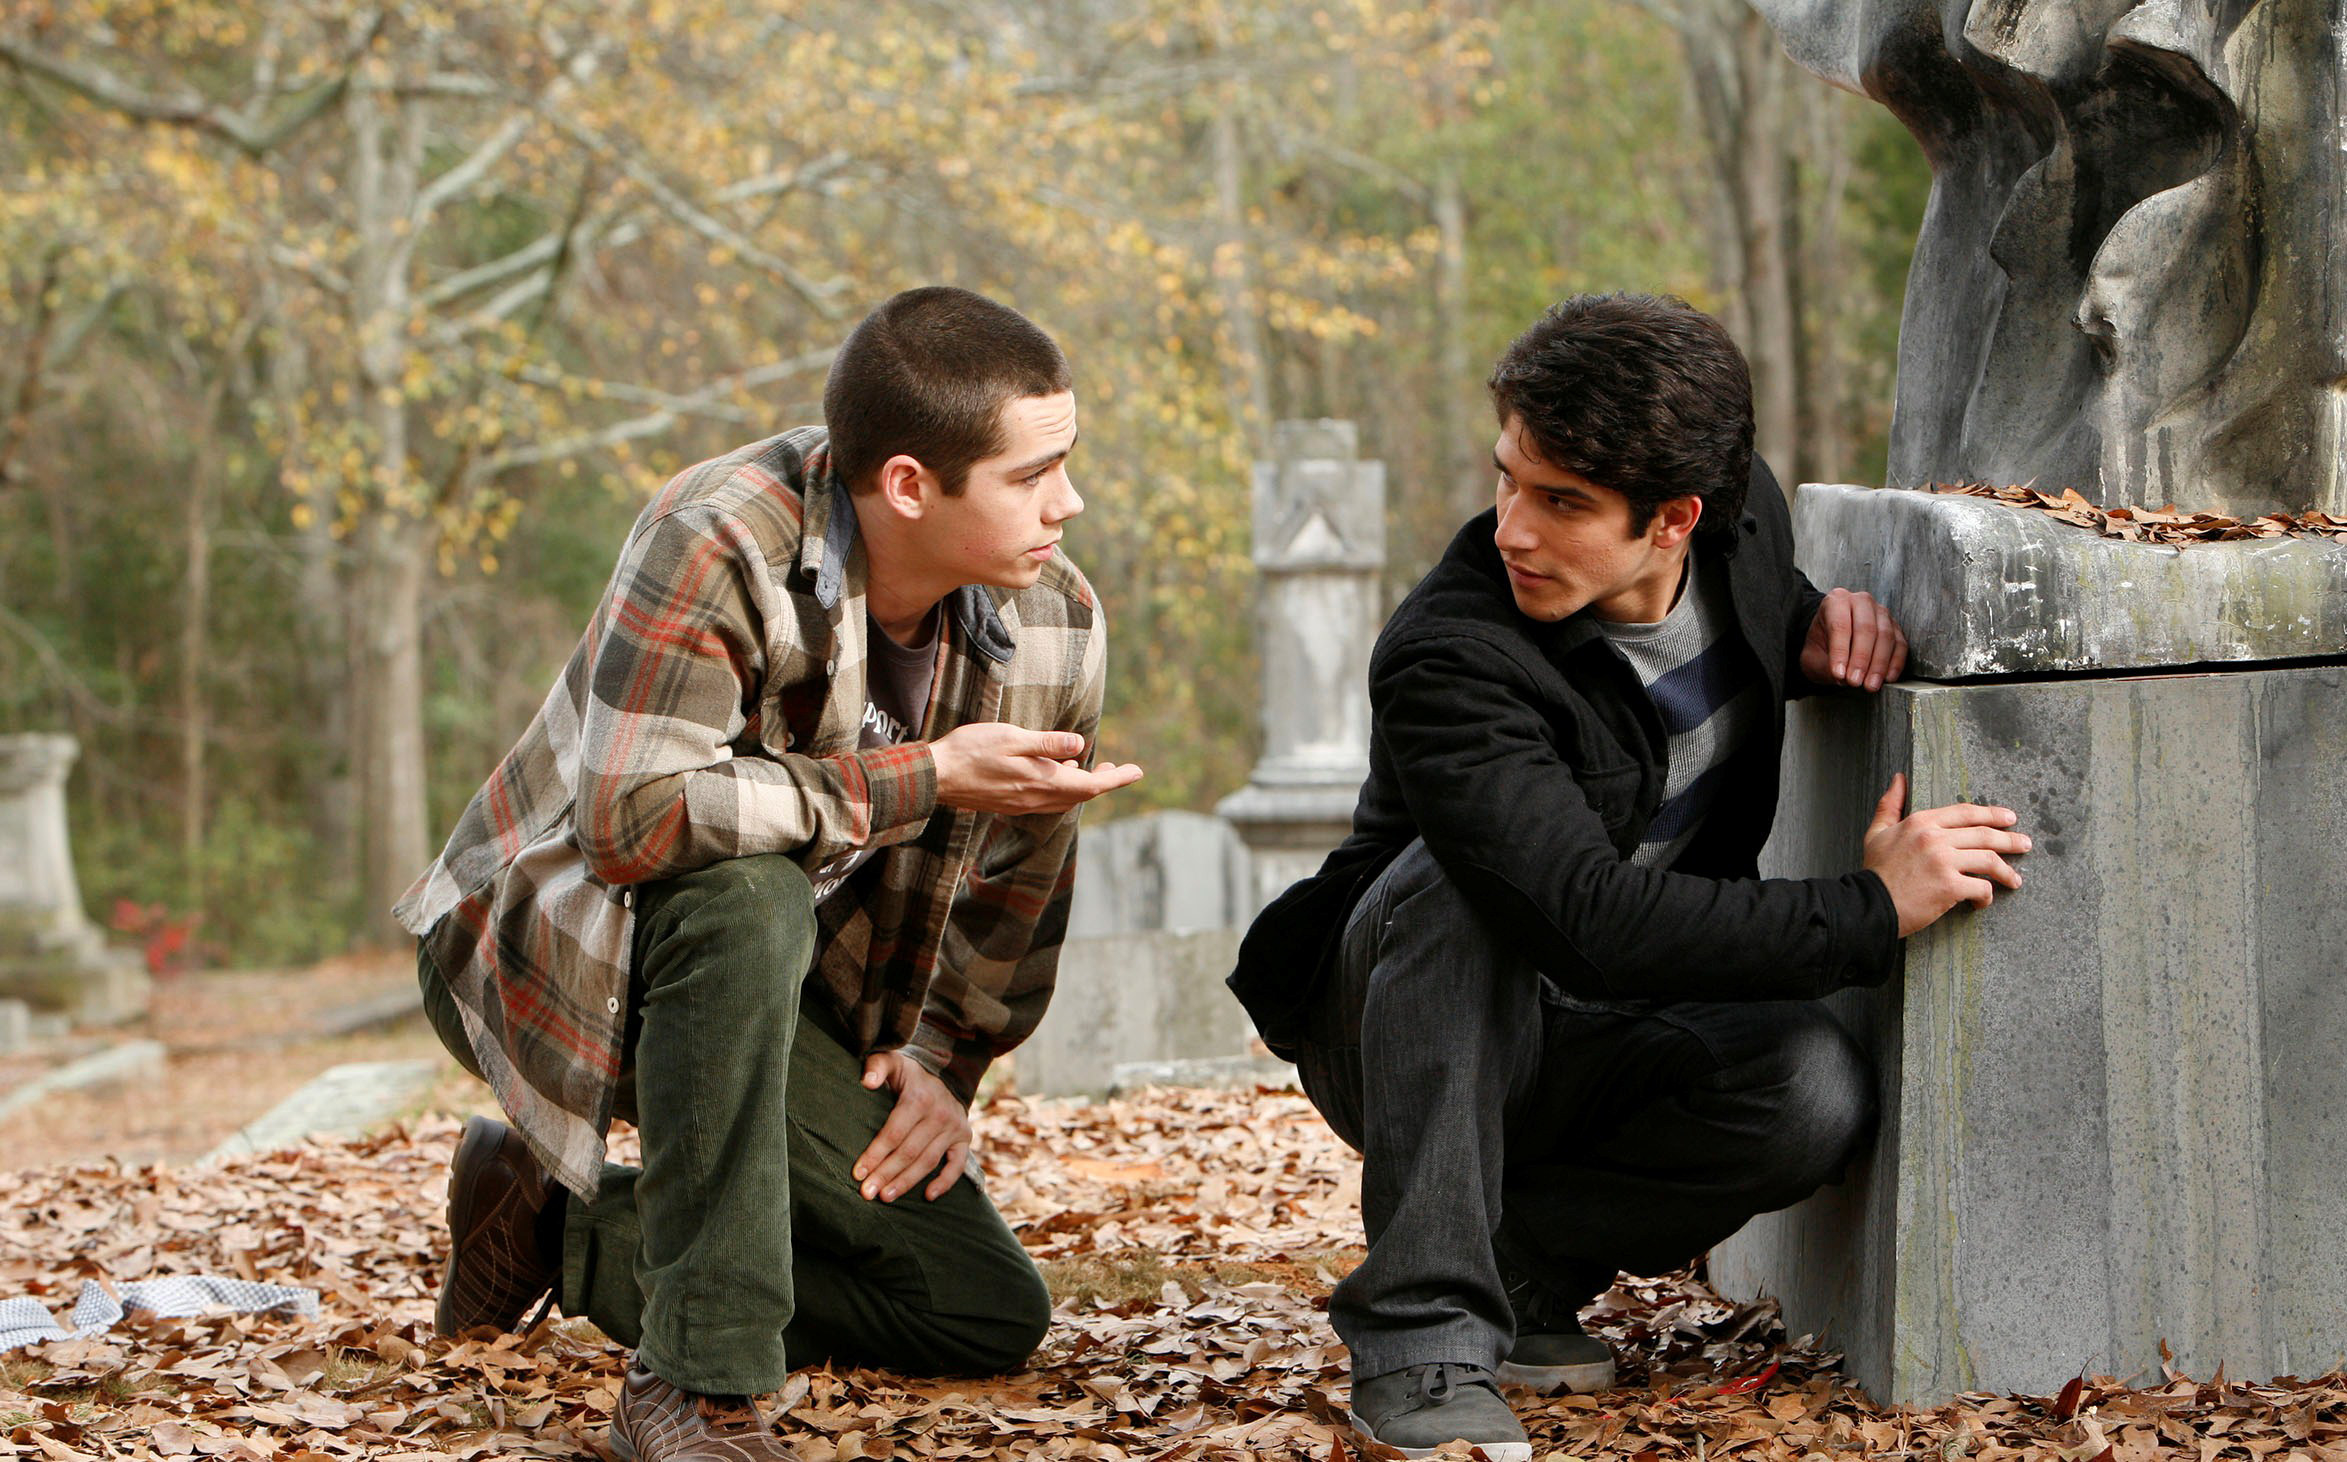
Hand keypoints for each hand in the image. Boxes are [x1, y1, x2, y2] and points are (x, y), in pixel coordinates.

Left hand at [853, 1052, 971, 1202]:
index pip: (894, 1133)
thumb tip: (867, 1082)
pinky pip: (958, 1165)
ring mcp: (954, 1128)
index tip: (858, 1173)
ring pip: (928, 1161)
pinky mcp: (964, 1138)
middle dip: (886, 1173)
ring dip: (907, 1182)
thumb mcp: (892, 1061)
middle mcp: (940, 1114)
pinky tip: (928, 1196)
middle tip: (867, 1193)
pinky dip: (945, 1182)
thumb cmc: (909, 1074)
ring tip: (886, 1197)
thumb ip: (876, 1066)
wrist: (947, 1072)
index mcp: (919, 1098)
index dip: (875, 1154)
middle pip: (909, 1151)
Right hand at [930, 722, 1143, 815]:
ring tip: (1092, 765)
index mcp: (1042, 782)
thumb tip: (1080, 746)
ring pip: (1064, 798)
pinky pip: (1047, 799)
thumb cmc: (971, 751)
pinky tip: (1057, 770)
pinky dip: (1061, 786)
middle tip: (1119, 769)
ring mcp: (1023, 804)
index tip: (1137, 772)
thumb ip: (1047, 743)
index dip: (1116, 779)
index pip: (1091, 785)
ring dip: (1082, 784)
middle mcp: (1037, 799)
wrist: (936, 777)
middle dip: (1103, 782)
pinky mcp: (1011, 803)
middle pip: (1081, 795)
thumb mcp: (1012, 738)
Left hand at [1802, 588, 1907, 691]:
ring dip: (1879, 664)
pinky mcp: (1895, 627)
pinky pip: (1900, 645)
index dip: (1840, 652)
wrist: (1832, 639)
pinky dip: (1895, 663)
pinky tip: (1887, 678)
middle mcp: (1861, 602)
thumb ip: (1824, 665)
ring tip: (1870, 685)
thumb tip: (1842, 677)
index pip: (1840, 625)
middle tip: (1855, 682)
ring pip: (1885, 637)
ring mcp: (1881, 613)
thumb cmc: (1821, 645)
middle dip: (1861, 659)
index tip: (1839, 674)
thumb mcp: (1811, 656)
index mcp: (1836, 601)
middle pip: (1866, 629)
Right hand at [1862, 774, 2029, 936]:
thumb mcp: (1878, 831)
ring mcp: (1944, 862)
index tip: (2009, 818)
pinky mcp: (1950, 887)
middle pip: (1984, 835)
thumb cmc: (1874, 871)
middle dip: (2010, 840)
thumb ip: (1891, 804)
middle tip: (2025, 845)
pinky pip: (1981, 888)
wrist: (1867, 905)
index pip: (1966, 813)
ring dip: (2007, 871)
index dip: (1992, 814)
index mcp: (1921, 822)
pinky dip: (1987, 896)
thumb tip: (1899, 779)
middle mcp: (1935, 838)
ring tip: (2015, 879)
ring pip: (1989, 860)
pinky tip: (1983, 901)